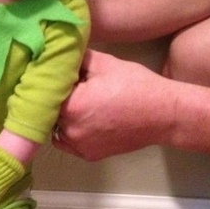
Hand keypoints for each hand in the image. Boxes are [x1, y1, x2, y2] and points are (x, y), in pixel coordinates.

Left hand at [53, 49, 171, 159]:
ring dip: (60, 116)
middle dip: (55, 98)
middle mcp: (70, 130)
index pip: (45, 91)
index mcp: (71, 106)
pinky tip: (81, 118)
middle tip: (69, 86)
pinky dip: (69, 131)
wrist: (164, 114)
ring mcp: (79, 146)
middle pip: (49, 111)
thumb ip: (77, 58)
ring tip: (77, 102)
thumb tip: (58, 53)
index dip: (50, 81)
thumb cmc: (136, 85)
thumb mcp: (105, 63)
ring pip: (56, 128)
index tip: (57, 74)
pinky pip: (68, 142)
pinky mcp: (89, 155)